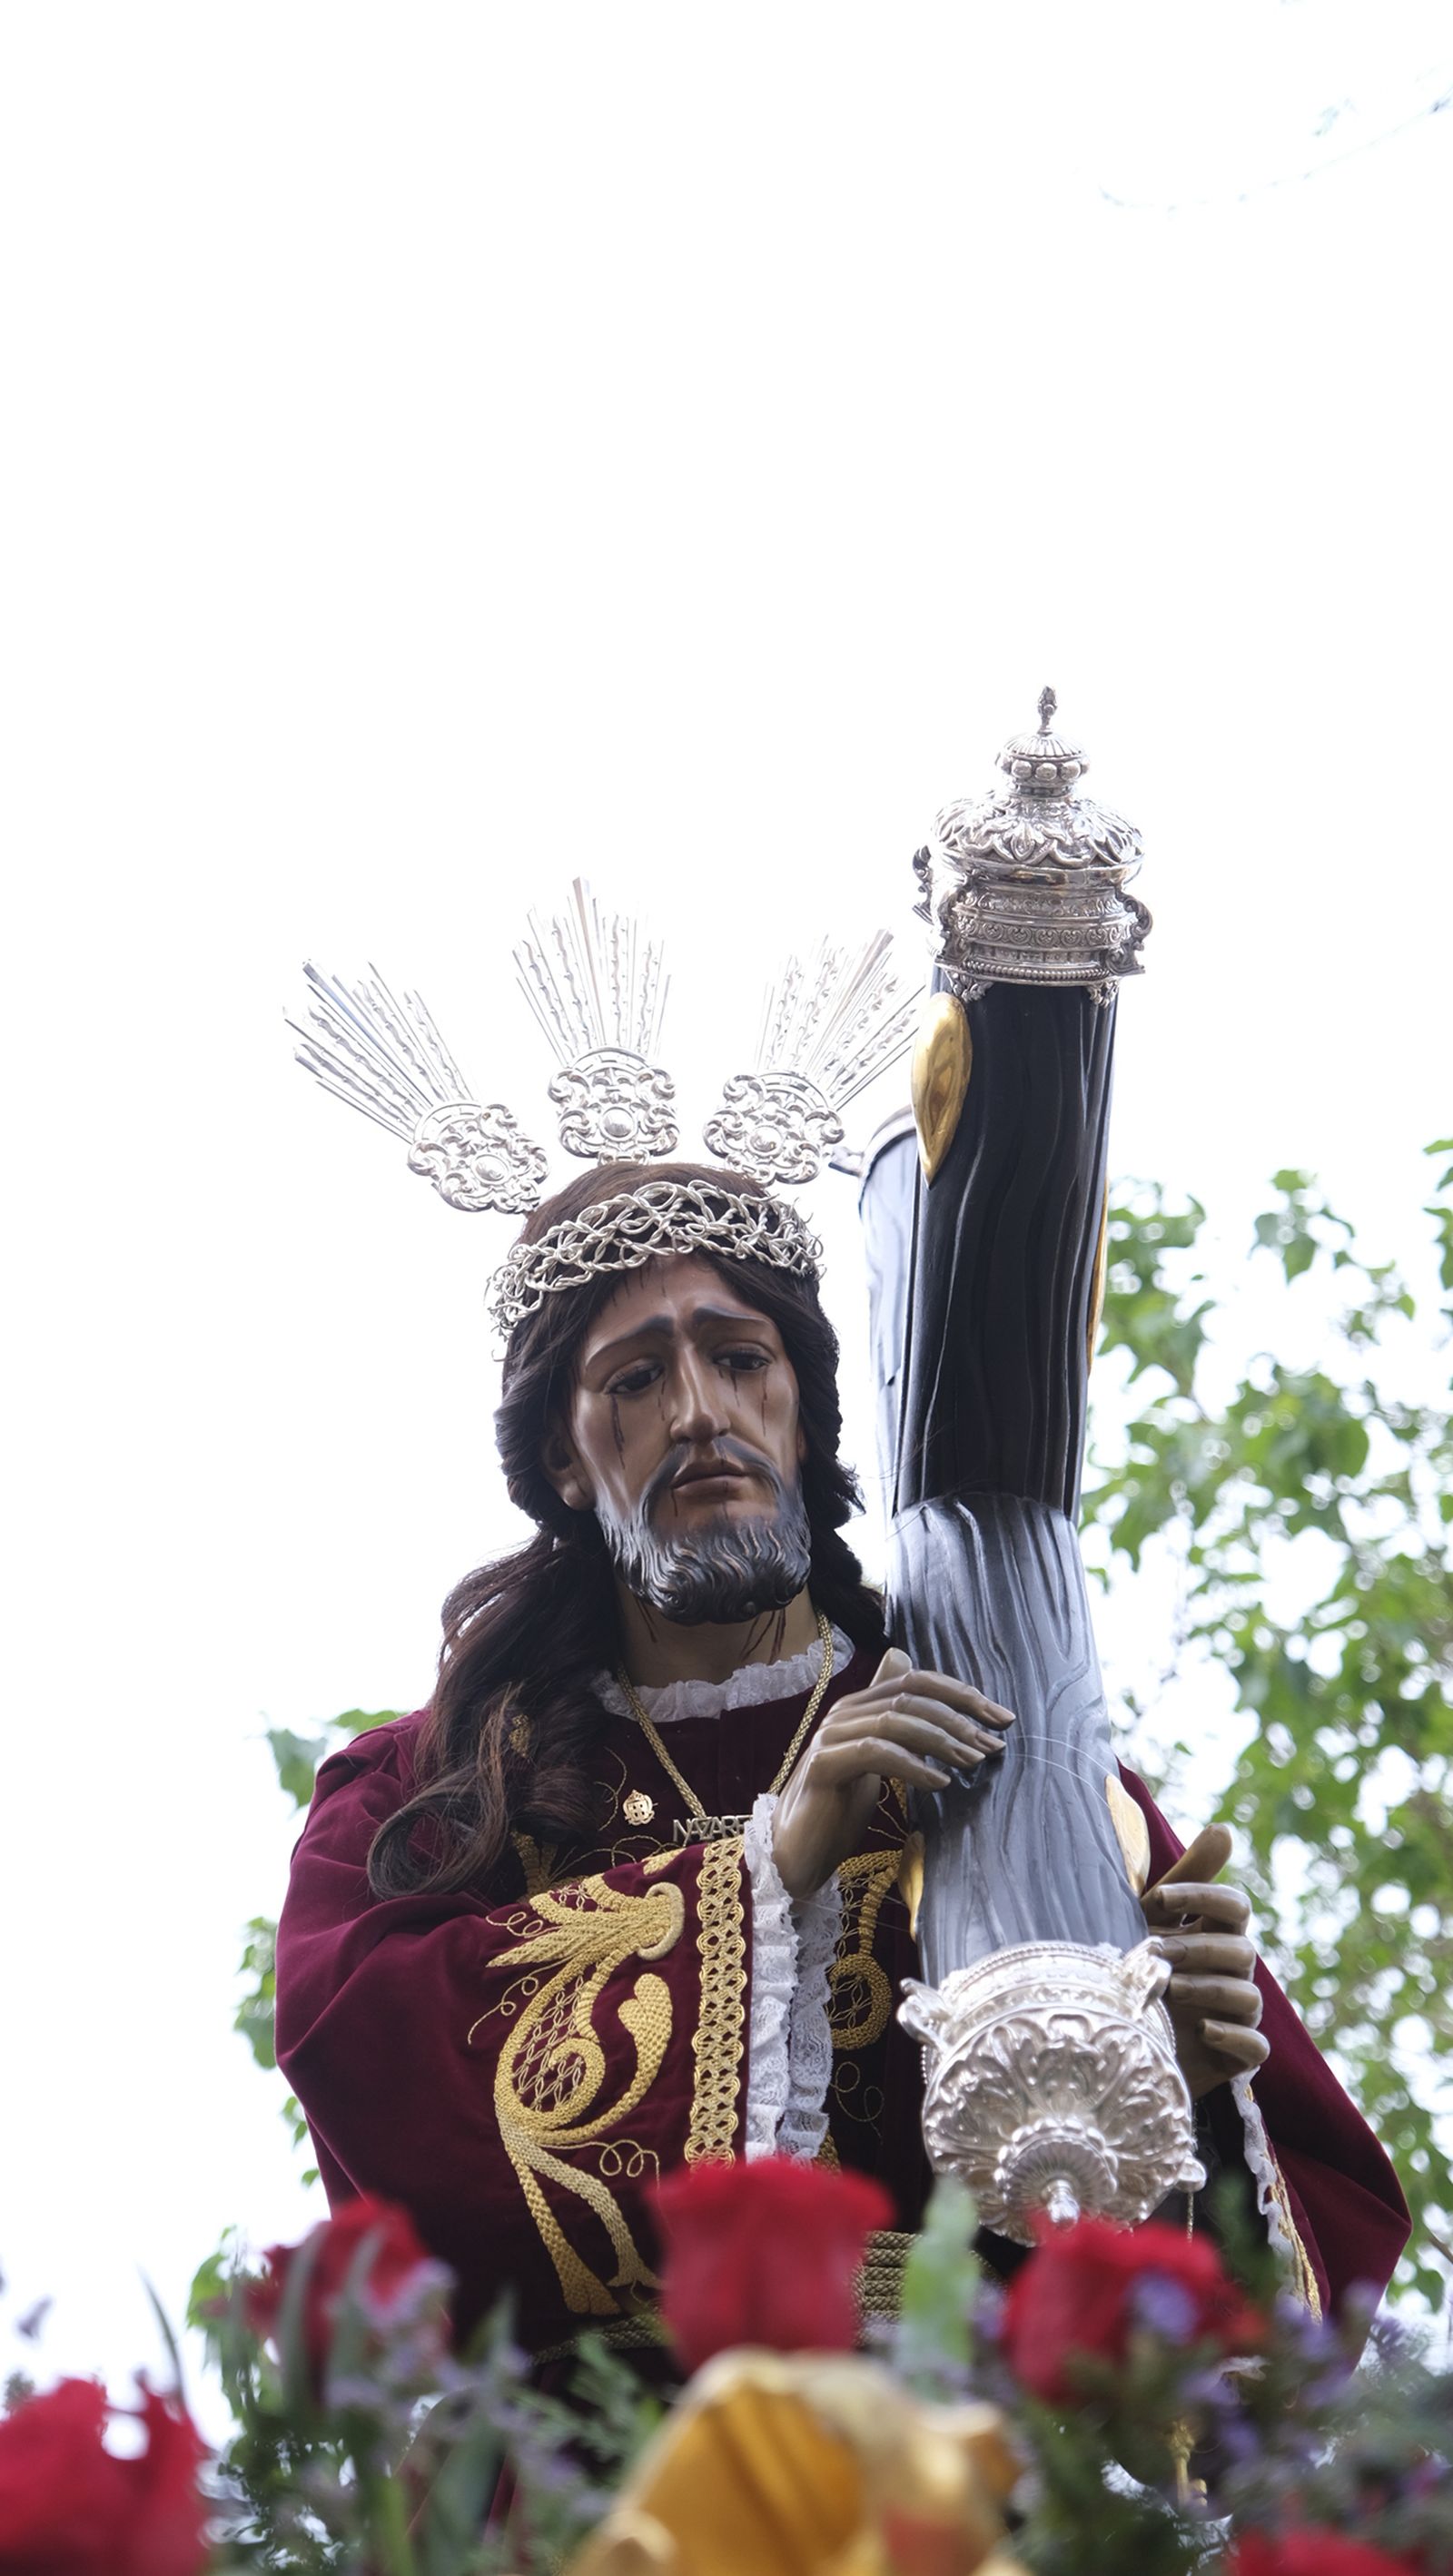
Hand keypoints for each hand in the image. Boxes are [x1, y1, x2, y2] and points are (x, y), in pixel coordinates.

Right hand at [772, 1647, 1014, 1899]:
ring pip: (895, 1720)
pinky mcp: (824, 1766)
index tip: (1002, 1718)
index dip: (962, 1694)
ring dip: (942, 1739)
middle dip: (960, 1718)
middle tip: (994, 1745)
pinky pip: (875, 1753)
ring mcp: (831, 1737)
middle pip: (911, 1696)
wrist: (797, 1854)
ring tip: (974, 1763)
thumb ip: (895, 1722)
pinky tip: (940, 1782)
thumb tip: (904, 1662)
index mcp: (859, 1707)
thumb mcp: (877, 1762)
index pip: (916, 1680)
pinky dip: (913, 1764)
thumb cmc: (840, 1808)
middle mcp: (844, 1713)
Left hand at [1141, 1824, 1268, 2099]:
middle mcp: (1231, 1973)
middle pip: (1241, 1951)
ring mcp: (1236, 2015)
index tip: (1157, 1899)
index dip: (1203, 1897)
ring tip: (1166, 1989)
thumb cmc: (1129, 1970)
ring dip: (1207, 1988)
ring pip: (1248, 1996)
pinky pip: (1255, 2045)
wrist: (1107, 2040)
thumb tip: (1225, 1829)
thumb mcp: (1144, 1922)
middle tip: (1152, 1953)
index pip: (1235, 1906)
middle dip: (1195, 1949)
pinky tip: (1202, 2030)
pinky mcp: (1233, 2057)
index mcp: (1212, 1935)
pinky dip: (1232, 2036)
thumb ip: (1185, 1879)